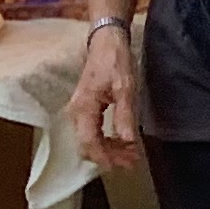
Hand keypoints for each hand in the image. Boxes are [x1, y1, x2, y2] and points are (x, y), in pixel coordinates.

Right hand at [65, 24, 144, 170]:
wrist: (105, 43)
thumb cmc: (115, 62)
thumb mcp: (125, 88)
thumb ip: (125, 115)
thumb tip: (127, 140)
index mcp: (84, 108)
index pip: (89, 143)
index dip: (106, 157)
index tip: (123, 165)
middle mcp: (76, 113)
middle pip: (88, 146)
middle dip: (109, 157)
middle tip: (133, 161)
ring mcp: (79, 111)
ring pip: (90, 140)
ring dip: (109, 150)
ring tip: (131, 154)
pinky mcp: (85, 109)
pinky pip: (92, 131)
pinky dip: (107, 140)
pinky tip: (123, 141)